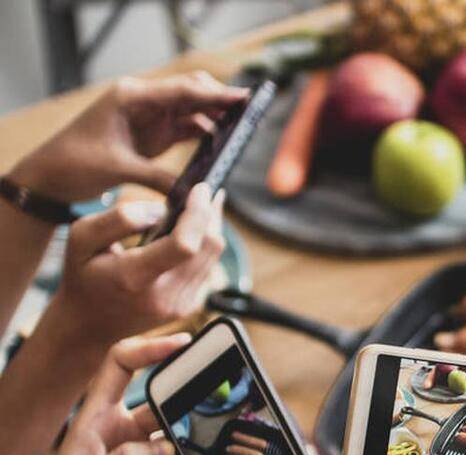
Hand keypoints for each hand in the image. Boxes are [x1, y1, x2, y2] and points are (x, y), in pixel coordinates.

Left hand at [8, 71, 246, 201]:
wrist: (52, 176)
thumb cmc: (76, 163)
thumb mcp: (119, 169)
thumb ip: (157, 178)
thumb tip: (193, 192)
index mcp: (131, 97)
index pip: (182, 90)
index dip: (216, 94)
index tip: (245, 99)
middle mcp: (143, 101)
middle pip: (192, 92)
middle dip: (221, 101)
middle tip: (251, 113)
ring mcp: (149, 116)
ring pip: (193, 109)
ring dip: (217, 117)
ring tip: (243, 128)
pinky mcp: (153, 133)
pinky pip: (187, 128)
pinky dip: (206, 134)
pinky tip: (222, 144)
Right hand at [58, 184, 224, 341]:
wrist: (88, 324)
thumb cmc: (83, 275)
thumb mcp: (81, 238)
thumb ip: (119, 218)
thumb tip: (161, 211)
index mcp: (134, 277)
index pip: (184, 244)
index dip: (198, 213)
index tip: (199, 188)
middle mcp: (163, 296)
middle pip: (208, 247)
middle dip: (209, 214)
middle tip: (203, 190)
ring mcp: (179, 305)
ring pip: (214, 256)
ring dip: (211, 227)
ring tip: (201, 205)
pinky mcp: (188, 307)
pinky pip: (209, 268)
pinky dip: (206, 245)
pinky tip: (195, 229)